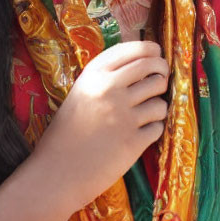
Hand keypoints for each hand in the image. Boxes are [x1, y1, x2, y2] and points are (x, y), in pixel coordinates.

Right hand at [30, 40, 169, 213]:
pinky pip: (158, 126)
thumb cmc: (66, 131)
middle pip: (152, 69)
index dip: (150, 49)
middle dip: (162, 71)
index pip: (132, 50)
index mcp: (94, 75)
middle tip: (161, 77)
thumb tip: (139, 62)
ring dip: (158, 104)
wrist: (57, 171)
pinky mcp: (134, 141)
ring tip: (147, 110)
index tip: (156, 53)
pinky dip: (154, 128)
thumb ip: (104, 77)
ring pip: (160, 99)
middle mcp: (110, 90)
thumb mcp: (80, 93)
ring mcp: (124, 115)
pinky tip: (142, 132)